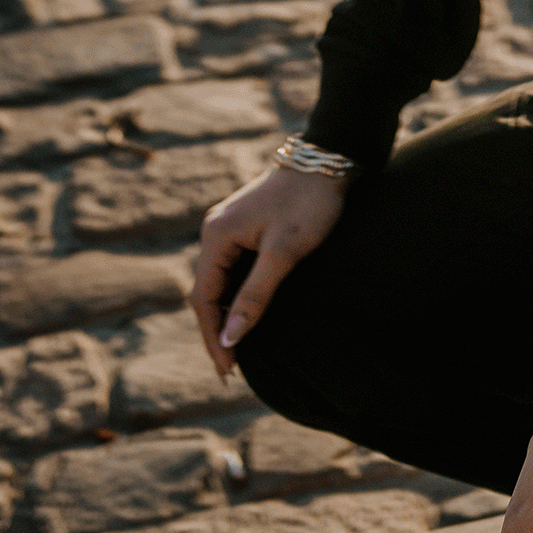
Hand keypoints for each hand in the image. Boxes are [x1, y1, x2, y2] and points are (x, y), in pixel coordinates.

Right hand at [189, 166, 346, 378]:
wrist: (328, 162)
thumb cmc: (309, 204)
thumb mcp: (284, 253)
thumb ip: (255, 295)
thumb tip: (230, 337)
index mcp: (217, 235)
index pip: (204, 299)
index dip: (213, 337)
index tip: (227, 370)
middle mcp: (215, 230)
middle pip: (206, 291)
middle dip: (216, 330)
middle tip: (230, 369)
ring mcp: (228, 226)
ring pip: (218, 280)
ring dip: (224, 314)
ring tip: (236, 348)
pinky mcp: (244, 225)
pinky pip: (231, 268)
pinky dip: (235, 294)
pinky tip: (246, 312)